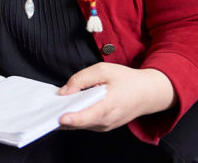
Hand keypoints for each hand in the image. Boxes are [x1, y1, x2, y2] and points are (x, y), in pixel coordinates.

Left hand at [57, 63, 174, 131]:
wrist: (148, 94)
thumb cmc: (127, 80)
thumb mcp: (104, 70)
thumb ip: (81, 78)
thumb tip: (63, 91)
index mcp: (109, 105)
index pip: (88, 116)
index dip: (73, 119)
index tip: (60, 118)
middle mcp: (107, 120)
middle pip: (80, 122)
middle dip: (63, 115)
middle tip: (49, 106)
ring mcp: (105, 126)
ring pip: (81, 124)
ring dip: (69, 117)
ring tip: (57, 105)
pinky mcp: (104, 127)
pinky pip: (86, 124)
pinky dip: (76, 117)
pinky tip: (70, 107)